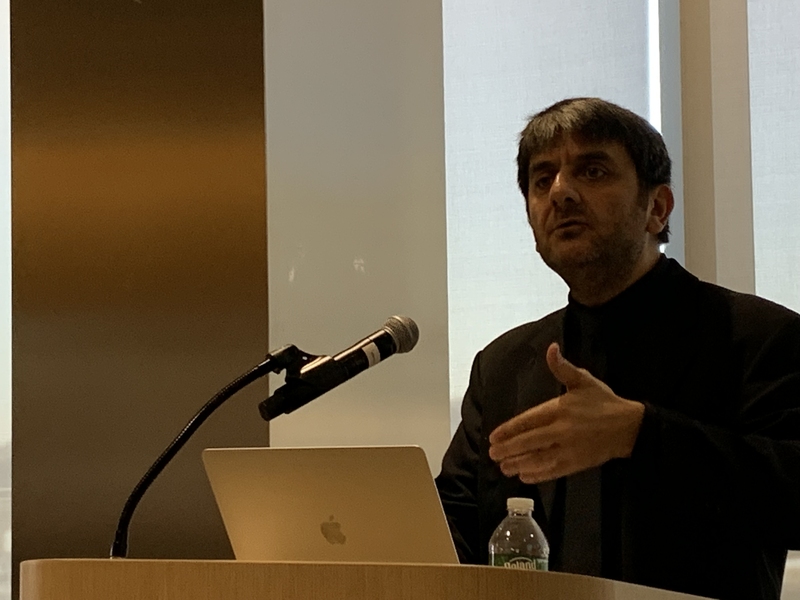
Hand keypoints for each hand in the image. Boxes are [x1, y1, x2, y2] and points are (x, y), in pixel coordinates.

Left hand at [488, 342, 644, 483]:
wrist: (630, 427)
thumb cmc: (604, 402)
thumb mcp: (583, 380)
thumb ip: (562, 367)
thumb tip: (551, 348)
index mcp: (560, 410)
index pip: (528, 421)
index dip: (510, 429)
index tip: (494, 436)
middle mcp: (562, 431)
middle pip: (529, 442)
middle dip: (509, 449)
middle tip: (493, 454)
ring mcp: (569, 450)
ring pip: (538, 459)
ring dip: (519, 464)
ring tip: (503, 467)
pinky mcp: (576, 464)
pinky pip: (553, 471)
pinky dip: (538, 475)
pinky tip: (525, 477)